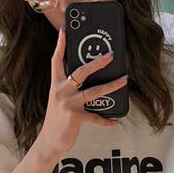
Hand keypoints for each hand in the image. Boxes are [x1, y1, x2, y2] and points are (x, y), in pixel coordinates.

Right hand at [38, 27, 127, 157]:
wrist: (48, 142)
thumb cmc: (57, 120)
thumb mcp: (59, 101)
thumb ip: (69, 89)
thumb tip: (88, 80)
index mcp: (56, 85)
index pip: (56, 61)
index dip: (61, 45)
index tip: (65, 29)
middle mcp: (60, 92)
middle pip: (80, 72)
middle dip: (97, 62)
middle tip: (111, 55)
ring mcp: (67, 105)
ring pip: (94, 92)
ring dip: (112, 85)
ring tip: (124, 80)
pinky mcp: (75, 118)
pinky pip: (96, 118)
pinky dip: (107, 120)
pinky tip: (116, 121)